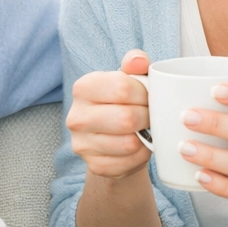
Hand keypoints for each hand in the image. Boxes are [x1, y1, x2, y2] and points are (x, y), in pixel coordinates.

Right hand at [67, 50, 152, 180]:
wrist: (113, 138)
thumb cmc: (124, 103)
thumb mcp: (129, 79)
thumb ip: (134, 65)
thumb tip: (139, 60)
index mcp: (83, 87)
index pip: (122, 88)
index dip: (144, 94)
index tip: (149, 97)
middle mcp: (76, 116)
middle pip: (126, 118)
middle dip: (147, 117)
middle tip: (151, 116)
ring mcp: (82, 144)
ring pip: (129, 143)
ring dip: (145, 138)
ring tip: (145, 130)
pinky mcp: (94, 166)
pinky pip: (129, 163)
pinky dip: (141, 156)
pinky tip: (139, 146)